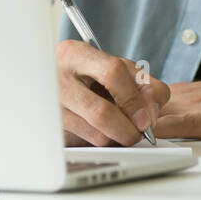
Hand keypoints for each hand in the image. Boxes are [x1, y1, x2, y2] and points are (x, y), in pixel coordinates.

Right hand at [56, 39, 170, 146]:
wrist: (51, 80)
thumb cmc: (90, 74)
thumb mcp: (118, 68)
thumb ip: (144, 85)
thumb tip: (150, 116)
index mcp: (75, 54)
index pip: (112, 73)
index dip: (134, 99)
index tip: (146, 118)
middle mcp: (56, 78)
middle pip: (101, 112)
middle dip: (129, 129)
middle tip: (139, 132)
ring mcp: (50, 106)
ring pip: (96, 135)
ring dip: (117, 138)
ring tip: (120, 128)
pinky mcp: (51, 129)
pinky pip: (86, 145)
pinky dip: (103, 142)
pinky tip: (102, 131)